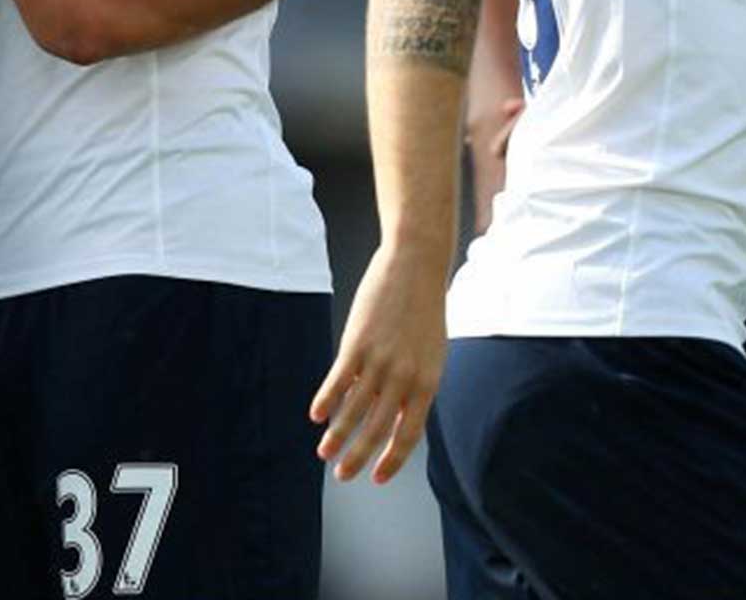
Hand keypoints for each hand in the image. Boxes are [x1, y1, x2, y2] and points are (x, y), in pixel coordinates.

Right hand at [309, 239, 448, 483]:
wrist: (415, 267)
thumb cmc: (423, 312)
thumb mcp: (429, 355)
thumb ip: (413, 388)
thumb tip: (394, 419)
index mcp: (426, 383)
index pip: (408, 435)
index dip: (391, 461)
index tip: (376, 478)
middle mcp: (404, 378)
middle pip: (377, 429)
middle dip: (357, 456)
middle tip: (342, 476)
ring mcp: (379, 360)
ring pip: (353, 409)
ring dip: (337, 435)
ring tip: (324, 453)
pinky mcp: (357, 342)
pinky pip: (338, 380)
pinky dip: (326, 400)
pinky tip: (316, 415)